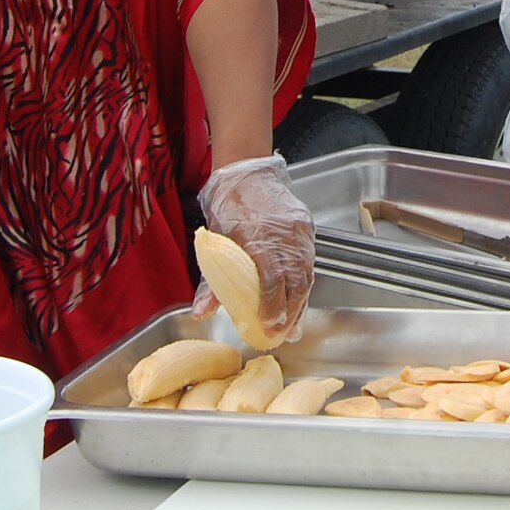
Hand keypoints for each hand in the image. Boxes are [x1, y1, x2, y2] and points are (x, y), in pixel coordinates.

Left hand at [194, 153, 315, 342]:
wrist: (248, 174)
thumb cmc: (229, 206)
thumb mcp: (214, 243)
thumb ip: (211, 282)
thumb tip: (200, 312)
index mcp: (258, 237)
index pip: (271, 279)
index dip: (272, 306)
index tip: (268, 326)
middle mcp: (283, 235)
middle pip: (294, 282)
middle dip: (290, 312)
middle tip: (281, 335)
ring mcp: (298, 231)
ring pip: (306, 274)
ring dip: (300, 303)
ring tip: (292, 325)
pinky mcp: (306, 229)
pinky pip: (309, 262)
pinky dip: (305, 284)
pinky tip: (300, 300)